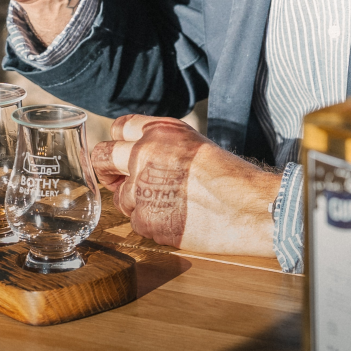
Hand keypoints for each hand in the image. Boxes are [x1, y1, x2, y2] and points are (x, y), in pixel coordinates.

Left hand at [92, 115, 278, 256]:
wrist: (250, 208)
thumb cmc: (228, 176)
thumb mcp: (191, 140)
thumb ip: (158, 141)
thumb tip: (130, 148)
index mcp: (157, 131)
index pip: (117, 128)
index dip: (117, 142)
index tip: (118, 153)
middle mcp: (143, 154)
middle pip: (101, 156)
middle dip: (105, 169)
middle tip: (113, 178)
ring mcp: (141, 188)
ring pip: (120, 196)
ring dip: (136, 202)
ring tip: (168, 204)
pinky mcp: (146, 219)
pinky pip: (135, 221)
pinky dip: (150, 223)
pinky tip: (175, 219)